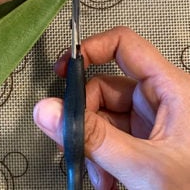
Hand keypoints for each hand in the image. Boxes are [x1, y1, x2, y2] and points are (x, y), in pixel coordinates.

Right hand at [33, 26, 189, 188]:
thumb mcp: (145, 166)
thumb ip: (95, 139)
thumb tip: (51, 111)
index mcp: (170, 89)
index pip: (124, 45)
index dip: (92, 49)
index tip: (66, 68)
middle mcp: (158, 99)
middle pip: (103, 86)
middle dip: (84, 116)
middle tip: (74, 137)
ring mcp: (148, 120)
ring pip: (101, 114)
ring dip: (90, 142)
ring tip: (98, 172)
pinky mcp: (141, 138)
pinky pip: (108, 133)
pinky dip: (99, 153)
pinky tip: (105, 176)